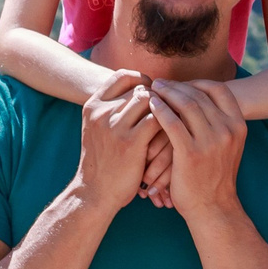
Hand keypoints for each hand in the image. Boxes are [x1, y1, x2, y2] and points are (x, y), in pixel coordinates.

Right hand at [73, 73, 160, 209]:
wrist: (95, 193)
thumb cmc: (103, 161)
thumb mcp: (99, 129)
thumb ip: (114, 108)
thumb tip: (144, 88)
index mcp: (93, 105)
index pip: (122, 76)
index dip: (142, 80)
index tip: (155, 93)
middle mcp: (102, 112)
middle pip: (141, 89)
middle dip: (159, 98)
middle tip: (171, 109)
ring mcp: (115, 126)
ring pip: (151, 101)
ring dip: (166, 109)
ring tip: (173, 121)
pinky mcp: (130, 142)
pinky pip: (158, 120)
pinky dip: (169, 123)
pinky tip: (174, 133)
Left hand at [146, 78, 247, 220]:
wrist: (213, 207)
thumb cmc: (214, 176)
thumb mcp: (227, 145)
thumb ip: (219, 122)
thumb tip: (199, 98)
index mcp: (238, 125)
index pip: (219, 90)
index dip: (197, 83)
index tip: (181, 84)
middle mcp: (227, 130)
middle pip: (199, 95)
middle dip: (177, 86)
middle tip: (160, 83)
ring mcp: (210, 141)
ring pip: (185, 104)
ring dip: (166, 94)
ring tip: (152, 90)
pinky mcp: (191, 153)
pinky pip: (172, 123)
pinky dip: (159, 110)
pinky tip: (150, 106)